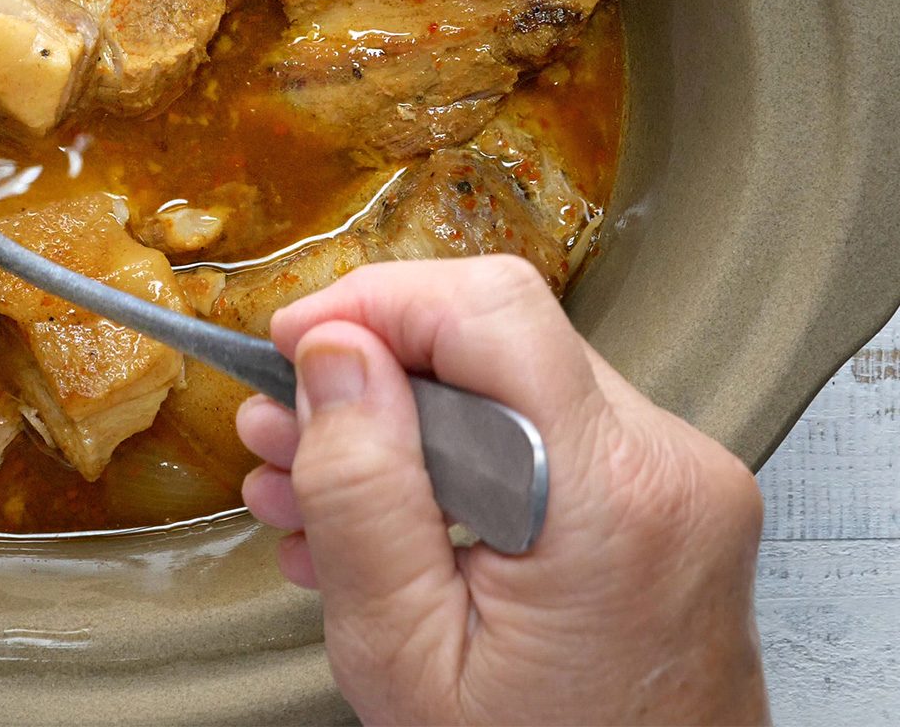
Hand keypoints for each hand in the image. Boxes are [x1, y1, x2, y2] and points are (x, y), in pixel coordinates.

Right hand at [237, 255, 768, 724]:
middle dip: (367, 378)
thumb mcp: (402, 651)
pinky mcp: (667, 508)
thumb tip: (333, 354)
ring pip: (507, 391)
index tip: (294, 343)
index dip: (374, 303)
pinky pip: (541, 443)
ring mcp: (677, 488)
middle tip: (277, 431)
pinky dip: (452, 468)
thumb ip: (362, 492)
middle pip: (494, 343)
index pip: (490, 310)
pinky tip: (381, 522)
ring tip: (306, 487)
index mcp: (610, 500)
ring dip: (398, 428)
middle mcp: (667, 472)